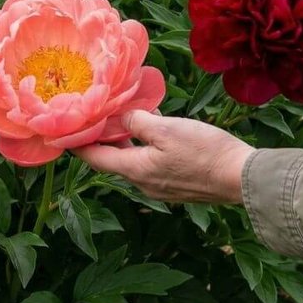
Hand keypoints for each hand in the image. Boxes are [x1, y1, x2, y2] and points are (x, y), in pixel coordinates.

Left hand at [74, 110, 252, 204]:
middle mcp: (143, 183)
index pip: (93, 158)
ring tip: (126, 114)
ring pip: (135, 160)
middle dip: (103, 138)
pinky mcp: (179, 184)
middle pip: (113, 159)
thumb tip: (122, 120)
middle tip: (95, 115)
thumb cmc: (203, 151)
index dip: (76, 144)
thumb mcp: (165, 128)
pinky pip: (153, 162)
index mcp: (135, 170)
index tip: (61, 132)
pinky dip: (147, 145)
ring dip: (128, 139)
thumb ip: (136, 122)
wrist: (241, 177)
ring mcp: (162, 187)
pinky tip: (157, 126)